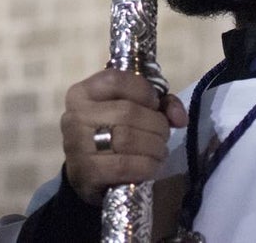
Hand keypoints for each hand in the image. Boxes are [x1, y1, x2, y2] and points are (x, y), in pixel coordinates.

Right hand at [60, 68, 188, 204]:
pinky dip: (147, 166)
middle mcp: (75, 116)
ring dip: (155, 147)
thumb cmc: (109, 134)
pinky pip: (125, 166)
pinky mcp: (86, 173)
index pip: (116, 80)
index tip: (155, 105)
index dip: (144, 91)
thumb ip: (157, 105)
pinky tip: (152, 166)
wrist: (84, 175)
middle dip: (156, 125)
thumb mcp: (127, 110)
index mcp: (83, 93)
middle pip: (127, 112)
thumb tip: (180, 117)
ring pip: (128, 139)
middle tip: (164, 135)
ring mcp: (78, 146)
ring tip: (160, 151)